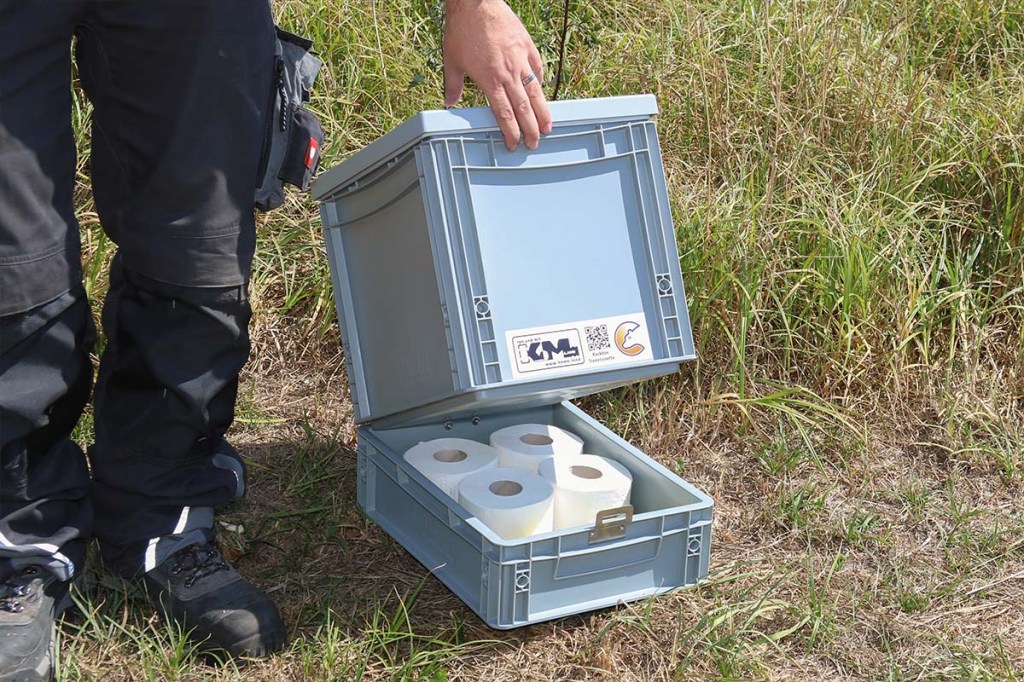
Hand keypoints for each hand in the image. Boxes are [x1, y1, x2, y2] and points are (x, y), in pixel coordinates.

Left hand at [443, 0, 552, 150]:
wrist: (476, 3)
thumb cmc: (462, 31)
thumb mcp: (451, 61)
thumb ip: (452, 85)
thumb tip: (449, 103)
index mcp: (490, 81)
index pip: (504, 114)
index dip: (511, 132)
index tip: (514, 144)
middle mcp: (508, 74)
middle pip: (524, 109)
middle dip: (530, 129)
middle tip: (534, 143)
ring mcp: (520, 60)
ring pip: (536, 92)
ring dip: (543, 112)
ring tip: (548, 127)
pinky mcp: (527, 46)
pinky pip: (538, 69)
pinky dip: (541, 83)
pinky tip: (543, 92)